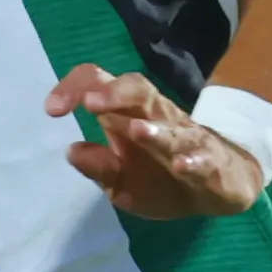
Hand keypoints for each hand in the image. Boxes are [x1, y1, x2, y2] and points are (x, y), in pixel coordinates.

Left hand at [48, 63, 267, 218]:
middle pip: (138, 89)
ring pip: (171, 126)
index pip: (100, 84)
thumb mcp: (121, 182)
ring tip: (136, 131)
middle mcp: (156, 116)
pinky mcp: (211, 161)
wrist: (219, 187)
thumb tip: (72, 151)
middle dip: (115, 92)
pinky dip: (192, 161)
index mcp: (127, 114)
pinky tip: (180, 167)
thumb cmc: (160, 178)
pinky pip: (202, 157)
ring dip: (154, 130)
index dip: (74, 88)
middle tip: (91, 103)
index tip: (52, 109)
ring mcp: (186, 137)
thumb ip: (99, 168)